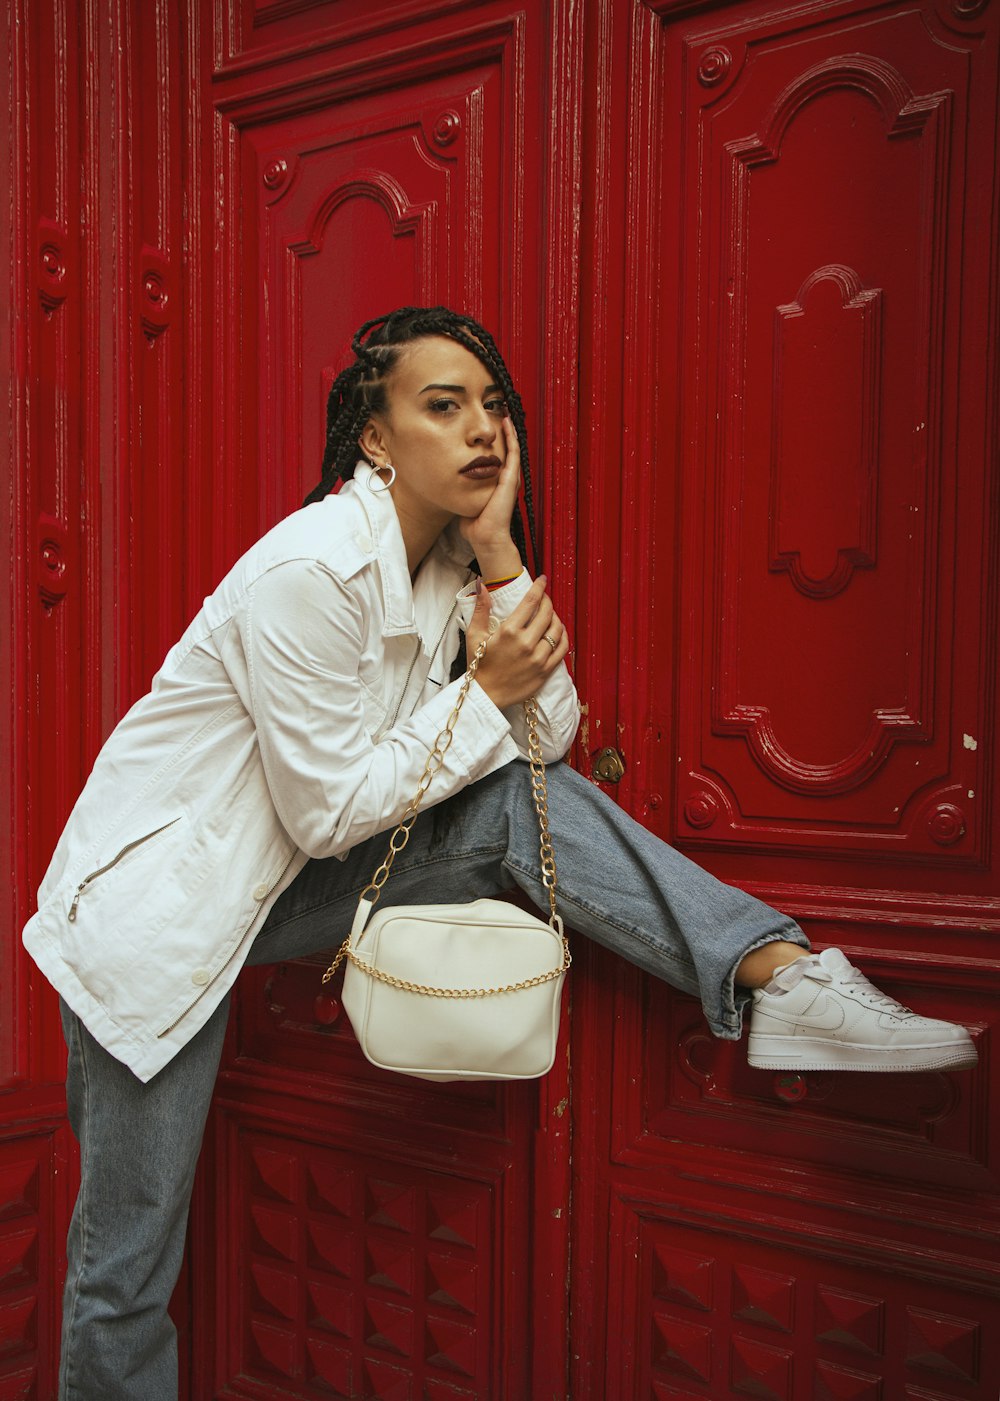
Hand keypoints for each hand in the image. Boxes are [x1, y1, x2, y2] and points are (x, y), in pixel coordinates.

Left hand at [458, 415, 522, 579]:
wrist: (486, 538)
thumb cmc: (475, 525)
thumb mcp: (467, 500)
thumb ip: (462, 489)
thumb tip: (449, 482)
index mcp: (498, 484)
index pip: (497, 458)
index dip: (494, 443)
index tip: (487, 429)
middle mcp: (507, 480)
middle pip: (507, 450)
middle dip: (504, 432)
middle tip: (499, 413)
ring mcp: (511, 479)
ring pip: (512, 447)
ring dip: (509, 431)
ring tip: (504, 413)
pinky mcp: (511, 479)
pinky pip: (513, 453)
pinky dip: (511, 437)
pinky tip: (507, 423)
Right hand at [467, 574, 570, 709]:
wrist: (486, 696)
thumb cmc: (479, 665)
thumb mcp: (474, 635)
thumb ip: (480, 609)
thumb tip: (480, 585)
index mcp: (509, 632)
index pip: (531, 601)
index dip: (539, 587)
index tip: (542, 579)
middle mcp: (526, 643)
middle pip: (547, 613)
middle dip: (547, 601)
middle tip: (544, 598)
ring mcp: (538, 658)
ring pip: (557, 630)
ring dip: (556, 618)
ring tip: (550, 615)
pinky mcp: (545, 671)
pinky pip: (562, 649)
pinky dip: (563, 637)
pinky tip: (558, 633)